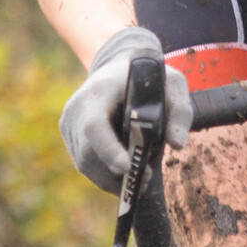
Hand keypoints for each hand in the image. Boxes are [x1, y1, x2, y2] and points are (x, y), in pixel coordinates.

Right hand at [59, 25, 193, 192]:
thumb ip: (179, 111)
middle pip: (89, 152)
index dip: (108, 149)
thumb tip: (177, 144)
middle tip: (147, 178)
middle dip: (116, 173)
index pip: (95, 125)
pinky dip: (103, 174)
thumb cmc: (147, 79)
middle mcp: (78, 105)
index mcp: (100, 90)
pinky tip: (124, 172)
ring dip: (111, 178)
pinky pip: (83, 163)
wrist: (118, 68)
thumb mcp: (172, 85)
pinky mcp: (67, 132)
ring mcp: (68, 120)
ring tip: (139, 179)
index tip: (127, 168)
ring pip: (85, 163)